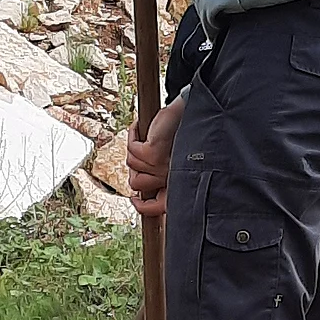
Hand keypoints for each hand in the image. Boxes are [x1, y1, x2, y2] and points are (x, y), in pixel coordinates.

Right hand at [125, 100, 184, 217]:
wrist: (187, 112)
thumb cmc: (180, 134)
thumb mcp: (170, 158)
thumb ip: (158, 173)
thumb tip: (137, 184)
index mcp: (177, 183)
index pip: (157, 206)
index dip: (142, 206)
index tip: (135, 199)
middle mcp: (170, 177)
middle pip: (136, 184)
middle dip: (135, 168)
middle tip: (141, 153)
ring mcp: (161, 166)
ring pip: (132, 166)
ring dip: (135, 149)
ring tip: (145, 138)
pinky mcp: (153, 153)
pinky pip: (131, 150)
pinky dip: (133, 136)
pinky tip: (139, 128)